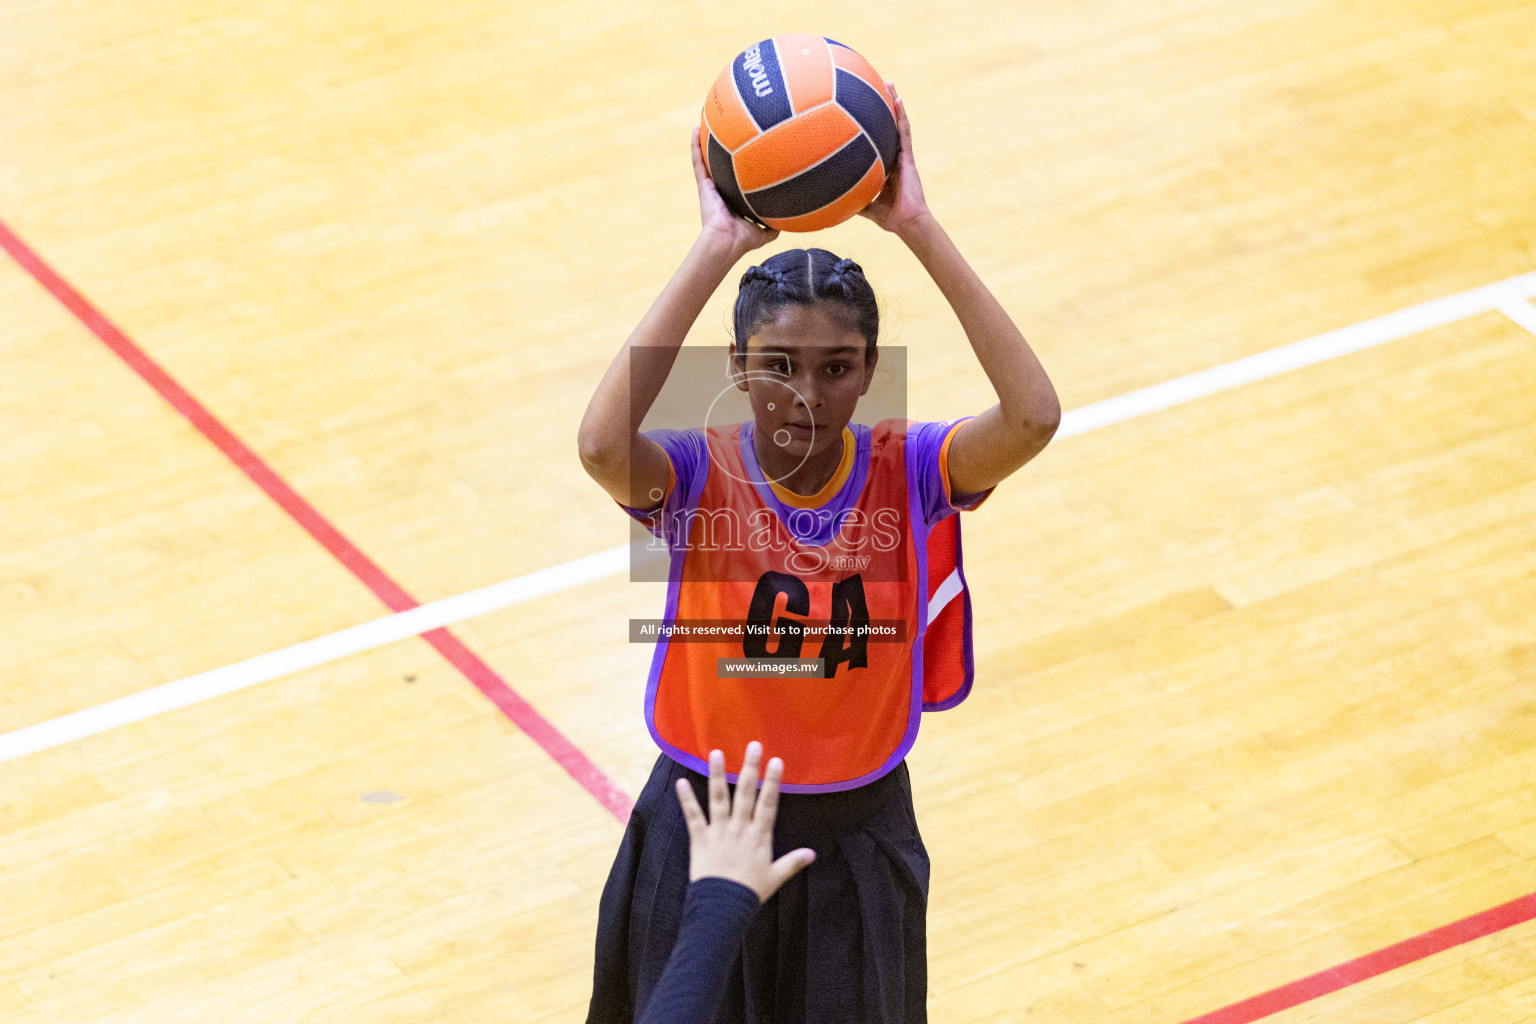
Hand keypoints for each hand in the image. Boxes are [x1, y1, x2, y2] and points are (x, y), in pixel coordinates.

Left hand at [676, 742, 815, 901]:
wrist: (722, 907)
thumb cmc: (750, 893)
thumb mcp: (775, 876)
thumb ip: (793, 862)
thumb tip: (812, 853)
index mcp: (759, 837)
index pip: (768, 804)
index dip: (773, 782)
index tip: (776, 761)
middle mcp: (739, 829)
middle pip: (746, 794)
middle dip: (750, 768)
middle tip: (753, 745)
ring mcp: (719, 832)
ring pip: (719, 799)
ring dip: (717, 775)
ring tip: (716, 753)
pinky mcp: (700, 840)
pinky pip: (693, 816)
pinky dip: (686, 800)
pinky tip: (681, 782)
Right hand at [693, 128, 779, 255]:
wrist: (726, 242)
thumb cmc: (743, 240)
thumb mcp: (764, 232)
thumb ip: (774, 225)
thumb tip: (789, 219)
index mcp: (733, 200)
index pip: (736, 181)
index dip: (738, 169)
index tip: (743, 154)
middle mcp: (721, 192)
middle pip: (720, 167)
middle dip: (720, 152)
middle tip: (724, 133)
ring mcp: (710, 187)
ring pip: (706, 160)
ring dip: (704, 143)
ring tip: (704, 123)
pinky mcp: (703, 185)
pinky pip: (698, 162)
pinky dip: (694, 145)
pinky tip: (695, 128)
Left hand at [859, 83, 931, 238]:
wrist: (906, 223)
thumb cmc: (889, 217)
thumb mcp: (864, 206)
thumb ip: (852, 199)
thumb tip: (832, 201)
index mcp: (884, 165)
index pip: (877, 140)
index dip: (872, 124)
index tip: (861, 108)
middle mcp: (893, 156)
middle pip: (887, 126)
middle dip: (883, 106)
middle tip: (874, 85)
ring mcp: (902, 155)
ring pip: (897, 124)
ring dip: (894, 103)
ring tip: (888, 84)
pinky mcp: (908, 158)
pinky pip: (904, 133)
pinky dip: (902, 117)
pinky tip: (898, 101)